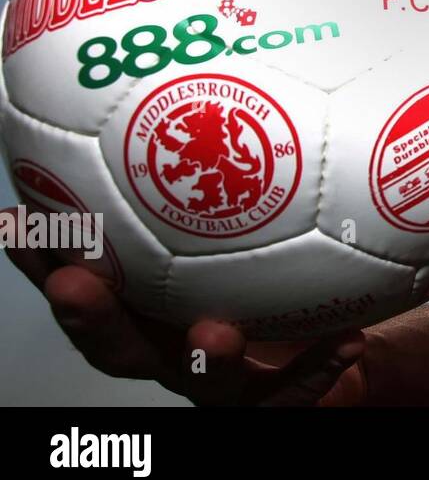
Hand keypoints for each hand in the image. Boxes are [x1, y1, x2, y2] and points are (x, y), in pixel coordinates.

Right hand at [1, 206, 366, 405]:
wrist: (320, 342)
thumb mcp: (227, 223)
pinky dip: (318, 367)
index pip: (83, 286)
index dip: (43, 260)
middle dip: (92, 317)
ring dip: (207, 357)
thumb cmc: (261, 274)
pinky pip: (300, 389)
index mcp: (149, 309)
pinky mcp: (277, 397)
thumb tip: (193, 81)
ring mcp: (224, 382)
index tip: (13, 222)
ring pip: (206, 381)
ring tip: (216, 333)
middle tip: (73, 281)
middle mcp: (174, 349)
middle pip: (120, 346)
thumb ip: (204, 172)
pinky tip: (344, 342)